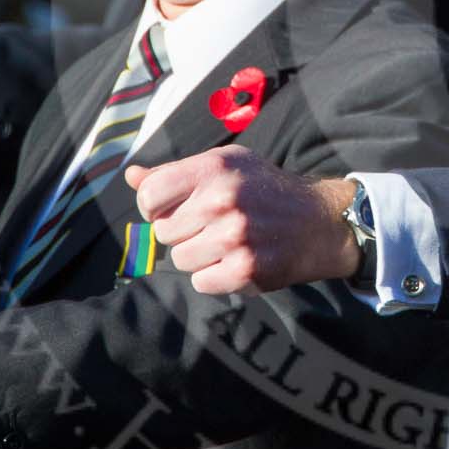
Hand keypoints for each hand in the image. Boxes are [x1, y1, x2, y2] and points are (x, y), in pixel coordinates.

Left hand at [126, 146, 358, 295]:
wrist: (317, 221)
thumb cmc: (263, 189)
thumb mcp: (224, 165)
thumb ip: (175, 173)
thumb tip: (131, 176)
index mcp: (213, 168)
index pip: (149, 196)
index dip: (155, 208)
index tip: (174, 210)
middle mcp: (222, 199)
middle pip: (163, 232)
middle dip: (181, 233)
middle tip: (210, 227)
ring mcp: (234, 236)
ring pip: (180, 259)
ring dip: (197, 256)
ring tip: (225, 243)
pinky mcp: (245, 269)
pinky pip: (200, 282)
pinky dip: (214, 277)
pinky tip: (235, 261)